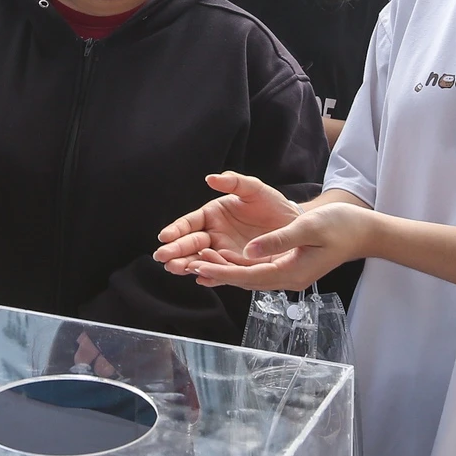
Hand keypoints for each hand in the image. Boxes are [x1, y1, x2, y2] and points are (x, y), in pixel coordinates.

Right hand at [155, 173, 304, 274]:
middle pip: (190, 243)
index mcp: (212, 215)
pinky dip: (211, 275)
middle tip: (163, 257)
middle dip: (176, 250)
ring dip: (187, 264)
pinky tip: (201, 278)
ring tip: (175, 269)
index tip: (165, 236)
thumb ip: (234, 183)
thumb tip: (212, 178)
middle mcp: (214, 234)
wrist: (293, 225)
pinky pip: (221, 272)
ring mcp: (223, 252)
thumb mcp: (255, 190)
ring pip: (201, 259)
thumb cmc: (272, 205)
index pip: (189, 223)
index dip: (176, 229)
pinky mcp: (236, 266)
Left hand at [178, 201, 369, 290]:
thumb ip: (278, 239)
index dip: (222, 272)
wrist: (362, 231)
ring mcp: (289, 275)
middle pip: (245, 280)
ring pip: (250, 277)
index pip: (249, 276)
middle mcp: (287, 278)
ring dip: (225, 271)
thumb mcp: (309, 228)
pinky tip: (223, 260)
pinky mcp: (289, 267)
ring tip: (197, 264)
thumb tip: (250, 250)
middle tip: (188, 266)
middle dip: (217, 274)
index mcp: (291, 272)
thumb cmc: (339, 226)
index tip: (199, 266)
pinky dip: (238, 266)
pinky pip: (258, 270)